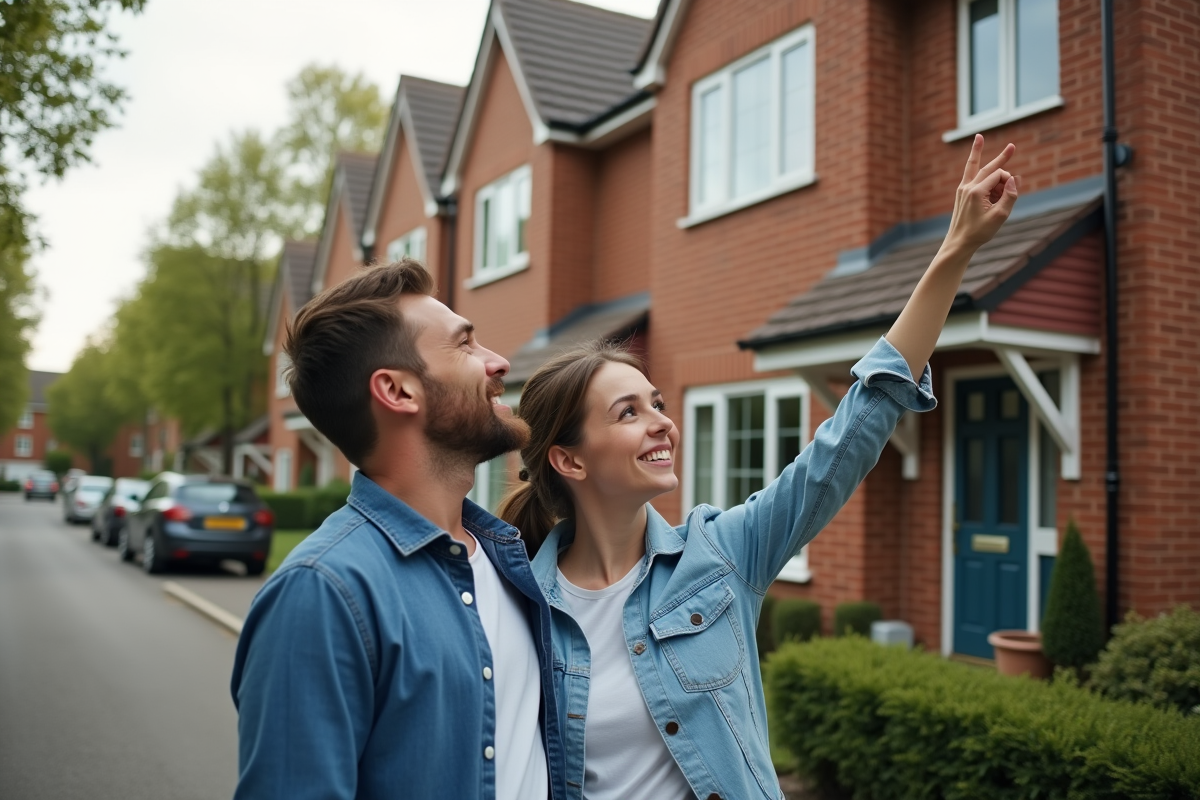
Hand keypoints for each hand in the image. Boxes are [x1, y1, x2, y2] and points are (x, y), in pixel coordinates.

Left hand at [945, 134, 1019, 250]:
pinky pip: (970, 174)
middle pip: (988, 168)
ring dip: (981, 155)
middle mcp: (967, 187)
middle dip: (1002, 158)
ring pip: (975, 167)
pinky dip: (976, 165)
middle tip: (1012, 146)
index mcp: (976, 192)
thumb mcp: (1000, 216)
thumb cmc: (979, 231)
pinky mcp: (961, 193)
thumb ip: (1010, 196)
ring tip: (979, 137)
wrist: (958, 242)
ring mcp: (962, 189)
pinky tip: (975, 151)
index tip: (1010, 195)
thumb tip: (1015, 178)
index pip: (998, 176)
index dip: (1009, 183)